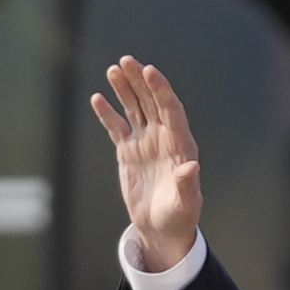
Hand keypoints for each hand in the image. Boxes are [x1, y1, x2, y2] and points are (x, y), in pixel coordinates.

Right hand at [85, 54, 205, 270]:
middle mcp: (163, 138)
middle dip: (139, 81)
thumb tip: (192, 166)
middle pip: (151, 102)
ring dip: (124, 89)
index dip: (161, 89)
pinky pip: (117, 127)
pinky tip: (97, 98)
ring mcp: (145, 142)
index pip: (171, 109)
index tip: (149, 71)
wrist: (161, 229)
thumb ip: (187, 184)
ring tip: (113, 70)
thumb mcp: (185, 203)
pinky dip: (107, 113)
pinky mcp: (128, 152)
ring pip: (134, 109)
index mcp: (180, 144)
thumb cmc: (179, 218)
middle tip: (126, 61)